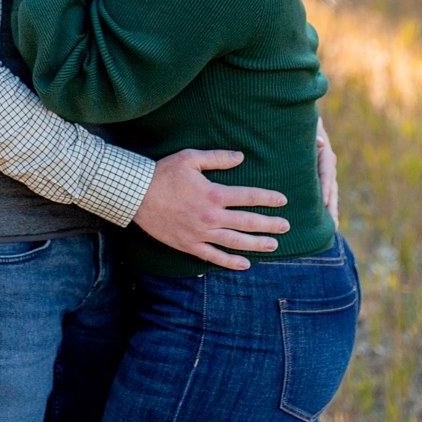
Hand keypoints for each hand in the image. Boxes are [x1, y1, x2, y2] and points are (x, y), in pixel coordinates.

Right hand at [133, 148, 288, 270]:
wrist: (135, 195)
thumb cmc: (163, 173)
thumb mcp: (191, 158)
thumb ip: (218, 158)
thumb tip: (241, 157)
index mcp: (214, 194)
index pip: (249, 196)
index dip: (268, 198)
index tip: (283, 200)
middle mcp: (210, 216)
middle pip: (247, 222)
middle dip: (270, 224)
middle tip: (286, 226)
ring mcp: (200, 233)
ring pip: (235, 242)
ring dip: (256, 244)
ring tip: (273, 245)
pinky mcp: (188, 245)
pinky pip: (213, 257)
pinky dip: (230, 262)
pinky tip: (245, 264)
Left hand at [315, 117, 339, 221]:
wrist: (306, 126)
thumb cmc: (301, 128)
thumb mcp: (307, 129)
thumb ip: (313, 134)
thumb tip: (319, 142)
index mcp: (325, 156)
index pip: (326, 175)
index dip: (325, 189)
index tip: (323, 204)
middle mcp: (329, 166)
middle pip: (332, 189)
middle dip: (332, 207)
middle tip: (333, 225)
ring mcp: (327, 173)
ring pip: (331, 195)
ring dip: (332, 210)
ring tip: (333, 228)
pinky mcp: (322, 178)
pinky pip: (326, 194)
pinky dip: (326, 207)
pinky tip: (325, 221)